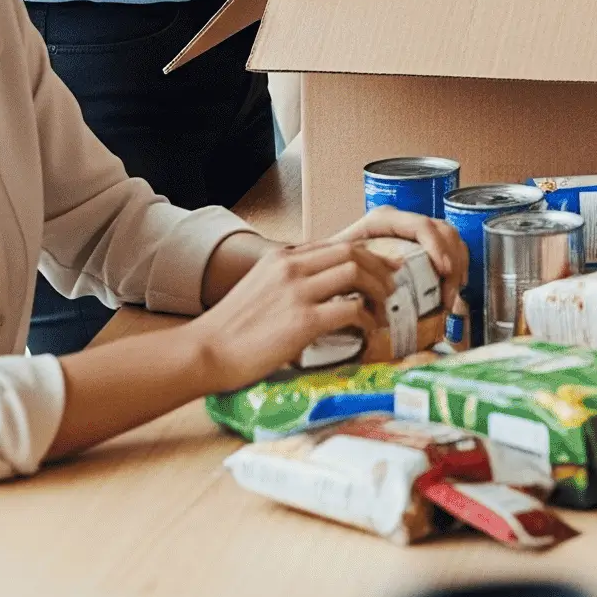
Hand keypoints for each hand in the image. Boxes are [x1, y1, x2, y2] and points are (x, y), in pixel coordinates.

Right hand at [187, 237, 400, 395]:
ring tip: (385, 306)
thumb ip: (286, 281)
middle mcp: (291, 268)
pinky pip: (349, 310)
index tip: (382, 266)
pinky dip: (366, 318)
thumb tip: (316, 290)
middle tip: (392, 284)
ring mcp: (297, 293)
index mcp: (281, 257)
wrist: (203, 352)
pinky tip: (368, 329)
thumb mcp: (258, 288)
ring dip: (378, 289)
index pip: (335, 244)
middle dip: (379, 266)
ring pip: (355, 273)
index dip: (365, 254)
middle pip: (351, 251)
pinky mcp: (302, 322)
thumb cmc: (229, 329)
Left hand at [330, 206, 469, 320]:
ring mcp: (413, 234)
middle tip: (449, 294)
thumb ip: (352, 270)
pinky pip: (449, 251)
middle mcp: (401, 223)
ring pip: (450, 240)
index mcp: (383, 220)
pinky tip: (450, 290)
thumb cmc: (327, 264)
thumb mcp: (337, 263)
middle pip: (442, 231)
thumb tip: (374, 291)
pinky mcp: (419, 248)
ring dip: (458, 267)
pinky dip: (456, 269)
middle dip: (453, 262)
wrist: (321, 269)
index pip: (421, 225)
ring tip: (450, 298)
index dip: (437, 246)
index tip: (445, 271)